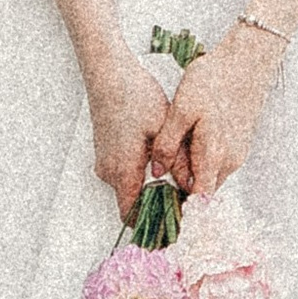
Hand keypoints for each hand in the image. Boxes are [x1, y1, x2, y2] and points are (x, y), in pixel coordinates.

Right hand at [84, 49, 174, 220]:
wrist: (108, 75)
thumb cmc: (134, 97)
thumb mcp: (164, 128)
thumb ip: (178, 161)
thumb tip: (193, 186)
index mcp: (122, 170)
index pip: (132, 215)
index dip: (152, 224)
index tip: (174, 223)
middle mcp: (109, 172)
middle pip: (132, 203)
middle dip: (156, 205)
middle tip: (184, 200)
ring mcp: (105, 162)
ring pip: (129, 188)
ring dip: (150, 187)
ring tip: (177, 178)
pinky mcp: (106, 152)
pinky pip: (124, 173)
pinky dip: (141, 174)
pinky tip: (160, 159)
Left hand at [149, 30, 281, 201]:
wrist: (248, 59)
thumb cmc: (215, 80)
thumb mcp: (182, 109)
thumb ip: (167, 144)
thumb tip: (156, 171)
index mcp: (214, 155)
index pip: (199, 201)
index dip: (181, 209)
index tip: (160, 209)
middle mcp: (230, 160)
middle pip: (202, 190)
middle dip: (180, 188)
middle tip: (155, 178)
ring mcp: (237, 152)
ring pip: (209, 175)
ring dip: (190, 172)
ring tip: (168, 156)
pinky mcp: (239, 142)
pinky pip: (216, 161)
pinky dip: (201, 160)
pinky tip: (188, 140)